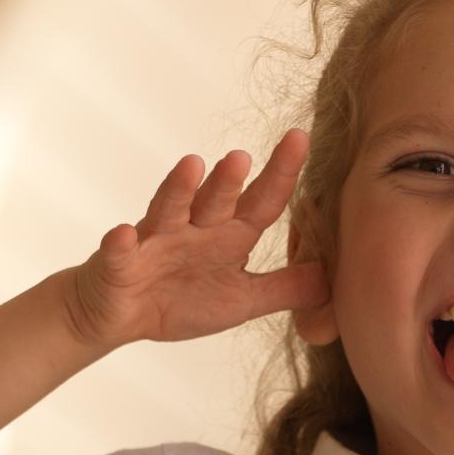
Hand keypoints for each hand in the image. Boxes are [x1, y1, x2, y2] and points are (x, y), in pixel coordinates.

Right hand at [59, 136, 328, 352]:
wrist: (119, 314)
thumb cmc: (180, 300)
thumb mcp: (242, 300)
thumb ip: (284, 288)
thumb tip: (334, 279)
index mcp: (227, 238)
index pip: (261, 204)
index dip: (281, 175)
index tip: (302, 140)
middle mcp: (194, 229)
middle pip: (216, 200)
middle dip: (230, 179)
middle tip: (246, 155)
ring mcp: (155, 242)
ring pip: (170, 211)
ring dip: (181, 189)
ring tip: (194, 165)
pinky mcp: (119, 262)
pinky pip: (120, 251)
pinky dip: (121, 243)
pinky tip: (123, 235)